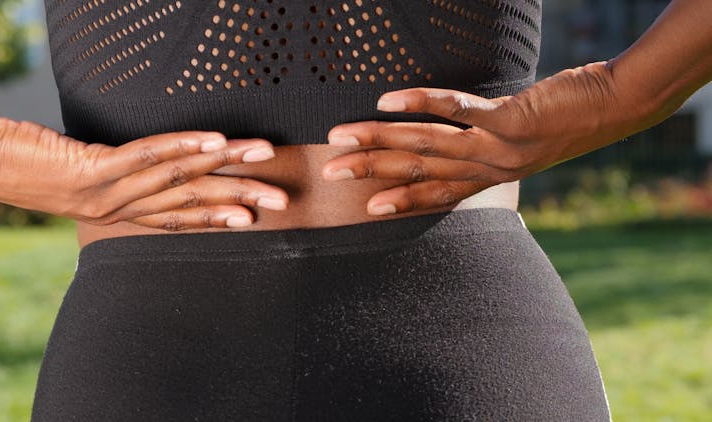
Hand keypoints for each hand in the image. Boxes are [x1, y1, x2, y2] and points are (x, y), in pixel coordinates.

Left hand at [0, 112, 288, 228]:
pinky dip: (185, 148)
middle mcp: (118, 209)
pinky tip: (215, 141)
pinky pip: (147, 157)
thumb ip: (117, 177)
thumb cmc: (27, 164)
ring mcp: (107, 191)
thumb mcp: (79, 176)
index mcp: (117, 213)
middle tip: (279, 200)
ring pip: (178, 179)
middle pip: (190, 203)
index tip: (253, 217)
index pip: (178, 217)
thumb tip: (149, 166)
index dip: (219, 217)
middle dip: (238, 200)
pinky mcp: (93, 166)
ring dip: (225, 166)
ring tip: (261, 155)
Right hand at [321, 62, 644, 215]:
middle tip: (330, 171)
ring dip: (379, 141)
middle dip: (371, 171)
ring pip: (427, 146)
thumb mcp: (521, 144)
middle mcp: (488, 169)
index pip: (434, 194)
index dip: (398, 201)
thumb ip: (486, 146)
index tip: (365, 207)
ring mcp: (496, 146)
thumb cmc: (564, 120)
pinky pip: (456, 110)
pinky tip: (388, 100)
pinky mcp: (508, 119)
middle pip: (418, 172)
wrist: (614, 107)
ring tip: (342, 136)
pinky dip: (420, 103)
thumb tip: (455, 136)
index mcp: (489, 177)